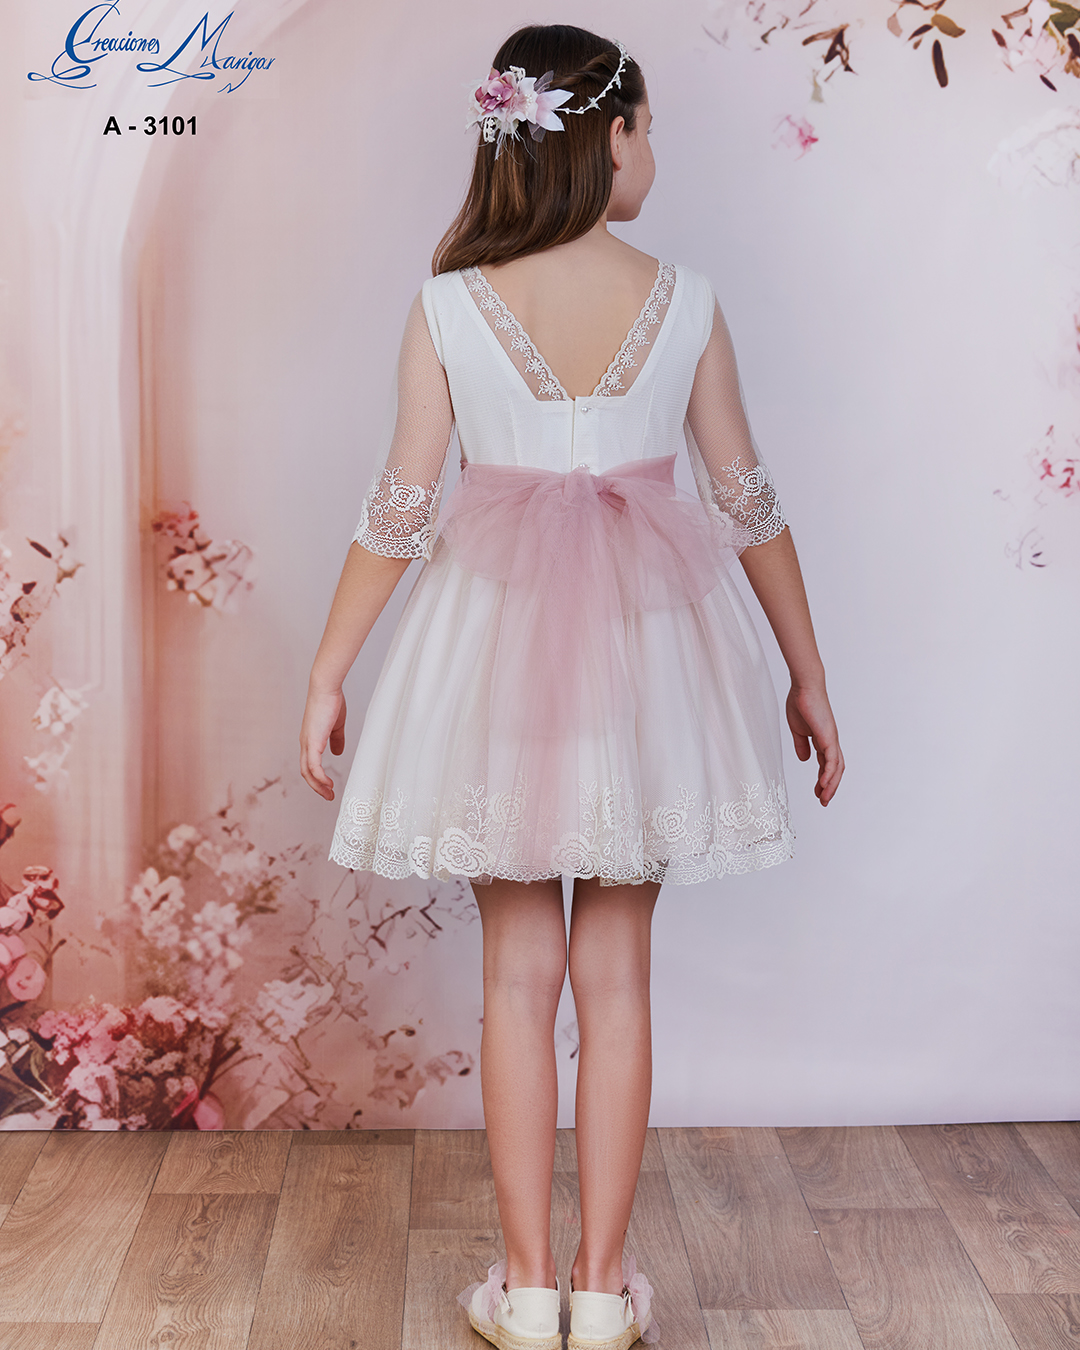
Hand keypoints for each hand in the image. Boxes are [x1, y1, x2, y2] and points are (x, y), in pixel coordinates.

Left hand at [300, 686, 346, 800]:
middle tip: (329, 796)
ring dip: (318, 786)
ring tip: (329, 794)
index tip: (329, 786)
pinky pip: (313, 766)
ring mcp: (307, 743)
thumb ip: (337, 740)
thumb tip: (337, 752)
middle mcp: (305, 743)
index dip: (318, 777)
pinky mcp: (312, 742)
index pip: (310, 764)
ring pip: (308, 772)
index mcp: (310, 739)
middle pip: (306, 772)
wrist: (326, 688)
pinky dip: (319, 777)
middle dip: (317, 787)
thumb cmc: (331, 702)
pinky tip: (328, 782)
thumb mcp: (336, 725)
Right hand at [786, 684, 843, 805]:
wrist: (805, 687)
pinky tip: (824, 784)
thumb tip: (804, 759)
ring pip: (836, 768)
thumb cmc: (801, 703)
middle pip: (835, 770)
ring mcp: (831, 739)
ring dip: (831, 785)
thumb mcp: (798, 730)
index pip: (826, 764)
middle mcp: (830, 742)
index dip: (822, 780)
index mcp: (822, 740)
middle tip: (823, 801)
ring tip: (824, 798)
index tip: (817, 793)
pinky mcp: (829, 737)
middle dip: (830, 787)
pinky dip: (829, 773)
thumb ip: (801, 745)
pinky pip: (832, 759)